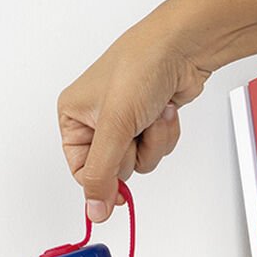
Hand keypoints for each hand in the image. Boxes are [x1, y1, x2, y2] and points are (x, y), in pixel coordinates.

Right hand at [57, 24, 210, 221]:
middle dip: (132, 152)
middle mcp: (96, 120)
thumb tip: (94, 211)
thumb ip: (102, 174)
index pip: (81, 170)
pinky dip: (164, 134)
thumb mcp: (114, 127)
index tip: (118, 187)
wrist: (183, 45)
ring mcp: (124, 121)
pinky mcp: (148, 120)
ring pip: (138, 161)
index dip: (102, 180)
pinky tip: (163, 109)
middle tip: (134, 128)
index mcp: (73, 117)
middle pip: (112, 168)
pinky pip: (155, 148)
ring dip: (152, 142)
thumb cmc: (141, 66)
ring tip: (152, 114)